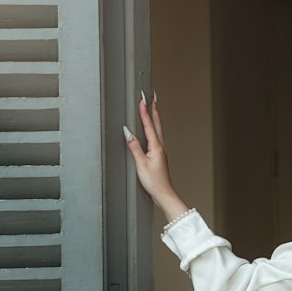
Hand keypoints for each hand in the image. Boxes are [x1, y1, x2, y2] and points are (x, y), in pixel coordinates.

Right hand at [123, 91, 189, 220]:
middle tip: (152, 96)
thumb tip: (128, 133)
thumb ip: (134, 147)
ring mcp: (161, 150)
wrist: (164, 194)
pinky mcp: (159, 155)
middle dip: (153, 109)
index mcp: (156, 146)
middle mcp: (161, 146)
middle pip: (157, 123)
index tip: (142, 98)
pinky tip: (151, 129)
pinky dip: (154, 127)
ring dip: (154, 116)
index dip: (145, 111)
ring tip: (152, 107)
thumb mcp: (140, 164)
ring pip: (158, 129)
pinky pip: (156, 136)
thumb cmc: (154, 182)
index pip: (149, 125)